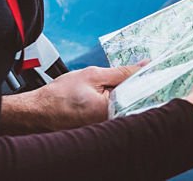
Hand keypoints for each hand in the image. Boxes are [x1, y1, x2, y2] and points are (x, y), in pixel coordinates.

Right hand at [0, 63, 142, 132]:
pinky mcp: (99, 127)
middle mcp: (110, 123)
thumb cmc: (59, 95)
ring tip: (108, 86)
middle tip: (133, 72)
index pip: (140, 93)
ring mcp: (104, 126)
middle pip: (133, 100)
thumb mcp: (93, 75)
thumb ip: (121, 72)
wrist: (36, 111)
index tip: (156, 67)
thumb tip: (144, 66)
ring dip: (123, 92)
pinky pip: (113, 111)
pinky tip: (104, 93)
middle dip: (134, 85)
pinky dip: (114, 100)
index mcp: (111, 111)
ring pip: (123, 105)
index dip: (147, 79)